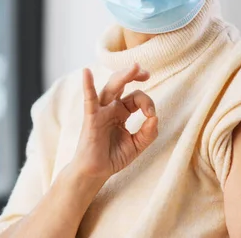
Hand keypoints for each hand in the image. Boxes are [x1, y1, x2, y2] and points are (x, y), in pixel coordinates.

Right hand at [71, 64, 158, 181]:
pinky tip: (86, 72)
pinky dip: (87, 85)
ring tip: (134, 67)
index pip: (136, 97)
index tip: (152, 116)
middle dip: (134, 74)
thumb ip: (148, 132)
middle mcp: (110, 107)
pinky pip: (90, 100)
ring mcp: (100, 111)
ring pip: (110, 88)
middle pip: (122, 84)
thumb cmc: (113, 157)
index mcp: (121, 111)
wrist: (96, 173)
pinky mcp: (91, 119)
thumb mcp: (137, 145)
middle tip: (146, 73)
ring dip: (122, 76)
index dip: (148, 103)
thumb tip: (155, 117)